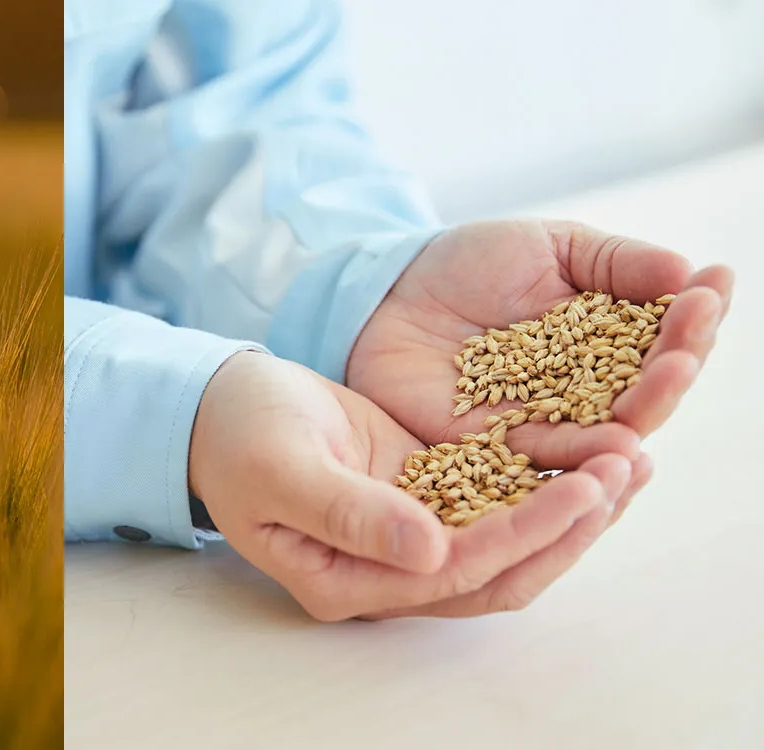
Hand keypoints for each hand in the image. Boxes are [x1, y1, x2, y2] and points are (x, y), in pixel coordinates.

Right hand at [190, 350, 632, 620]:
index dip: (521, 536)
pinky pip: (495, 503)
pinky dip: (543, 481)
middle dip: (567, 529)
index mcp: (345, 582)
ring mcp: (406, 538)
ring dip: (568, 511)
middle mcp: (383, 574)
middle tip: (624, 471)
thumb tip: (429, 552)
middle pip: (497, 573)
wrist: (218, 405)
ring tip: (629, 460)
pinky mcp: (422, 496)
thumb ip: (350, 514)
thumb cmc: (238, 434)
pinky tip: (587, 449)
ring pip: (506, 543)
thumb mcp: (285, 467)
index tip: (579, 490)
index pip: (453, 573)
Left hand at [348, 220, 731, 520]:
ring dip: (642, 411)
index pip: (664, 337)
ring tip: (668, 383)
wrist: (387, 294)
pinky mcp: (496, 455)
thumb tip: (689, 271)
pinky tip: (616, 445)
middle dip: (674, 367)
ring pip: (605, 432)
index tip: (714, 286)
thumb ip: (615, 263)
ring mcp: (544, 426)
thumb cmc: (470, 265)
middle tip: (690, 345)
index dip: (692, 316)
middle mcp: (586, 394)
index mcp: (608, 343)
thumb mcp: (549, 248)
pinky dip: (583, 456)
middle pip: (645, 393)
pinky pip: (546, 462)